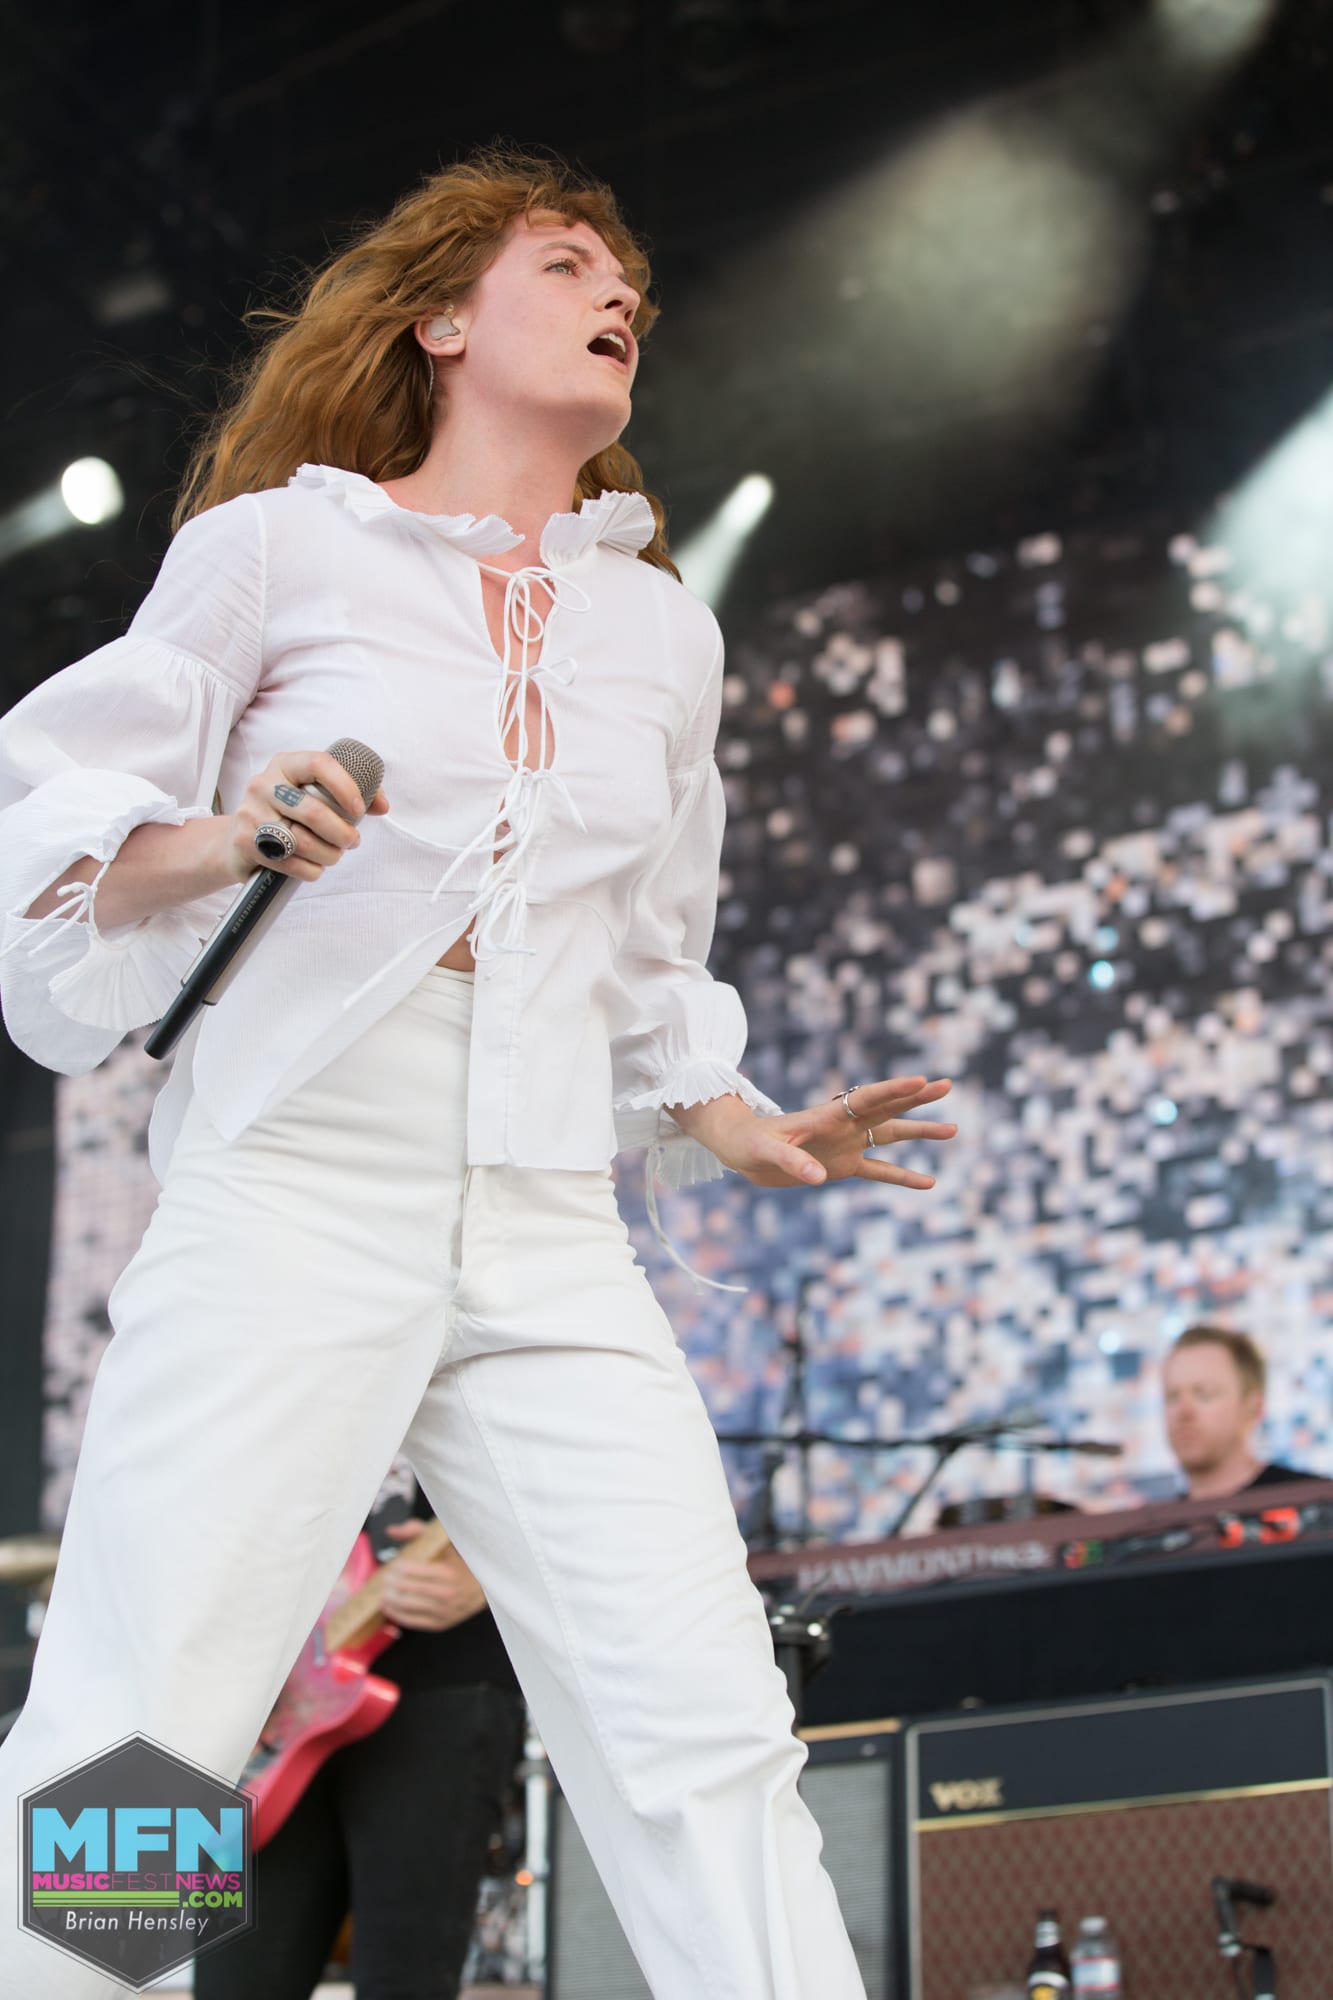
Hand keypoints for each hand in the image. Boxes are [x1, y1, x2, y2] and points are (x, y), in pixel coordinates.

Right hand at [220, 749, 390, 885]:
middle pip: (315, 812)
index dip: (345, 786)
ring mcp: (251, 814)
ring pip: (304, 843)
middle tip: (352, 841)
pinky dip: (312, 871)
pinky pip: (291, 864)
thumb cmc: (286, 814)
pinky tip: (314, 867)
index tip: (359, 809)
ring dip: (330, 855)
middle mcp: (264, 785)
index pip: (319, 764)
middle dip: (343, 833)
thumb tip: (382, 805)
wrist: (236, 839)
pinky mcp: (245, 843)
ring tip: (334, 855)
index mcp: (285, 765)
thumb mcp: (311, 794)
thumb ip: (351, 794)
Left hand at [379, 1519, 487, 1632]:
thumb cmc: (461, 1562)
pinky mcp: (439, 1623)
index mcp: (446, 1571)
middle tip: (385, 1578)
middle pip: (406, 1588)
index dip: (398, 1567)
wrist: (484, 1588)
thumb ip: (419, 1531)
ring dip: (390, 1598)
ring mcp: (442, 1610)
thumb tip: (393, 1531)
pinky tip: (388, 1607)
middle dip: (390, 1583)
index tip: (394, 1564)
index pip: (412, 1570)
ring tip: (383, 1592)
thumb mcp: (445, 1542)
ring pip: (406, 1605)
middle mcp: (444, 1592)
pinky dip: (396, 1614)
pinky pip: (412, 1621)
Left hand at [671, 1077, 956, 1190]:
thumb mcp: (766, 1152)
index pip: (867, 1098)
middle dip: (916, 1098)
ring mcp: (847, 1146)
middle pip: (887, 1108)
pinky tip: (929, 1182)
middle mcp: (843, 1127)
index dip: (894, 1090)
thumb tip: (818, 1178)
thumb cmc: (750, 1143)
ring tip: (953, 1129)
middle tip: (947, 1085)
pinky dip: (903, 1177)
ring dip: (919, 1132)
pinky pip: (879, 1171)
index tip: (921, 1080)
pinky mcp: (843, 1167)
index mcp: (827, 1116)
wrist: (742, 1152)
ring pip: (891, 1136)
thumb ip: (792, 1162)